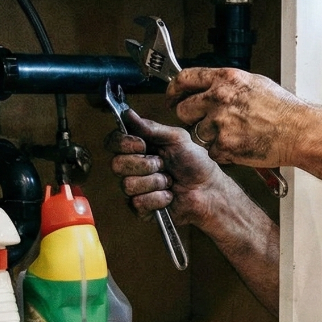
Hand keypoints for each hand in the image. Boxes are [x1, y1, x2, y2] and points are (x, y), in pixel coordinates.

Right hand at [106, 111, 225, 225]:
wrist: (209, 189)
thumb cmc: (195, 163)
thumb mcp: (177, 138)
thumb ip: (151, 128)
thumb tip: (127, 113)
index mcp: (138, 148)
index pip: (113, 142)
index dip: (123, 144)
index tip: (142, 145)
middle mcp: (132, 167)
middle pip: (116, 164)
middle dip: (144, 165)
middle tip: (163, 164)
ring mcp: (135, 189)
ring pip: (128, 185)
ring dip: (155, 182)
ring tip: (169, 181)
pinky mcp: (141, 208)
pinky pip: (139, 202)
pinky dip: (159, 198)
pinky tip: (169, 195)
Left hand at [168, 67, 306, 167]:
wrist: (299, 132)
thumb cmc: (284, 110)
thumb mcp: (255, 84)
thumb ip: (229, 84)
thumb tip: (212, 86)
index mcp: (226, 79)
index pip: (185, 79)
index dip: (174, 89)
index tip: (172, 96)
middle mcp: (219, 98)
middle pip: (183, 109)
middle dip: (190, 117)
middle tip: (204, 121)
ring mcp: (220, 122)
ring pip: (198, 133)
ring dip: (211, 136)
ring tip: (235, 134)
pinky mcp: (224, 144)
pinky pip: (212, 151)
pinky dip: (223, 152)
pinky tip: (240, 145)